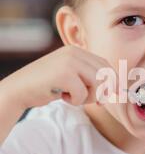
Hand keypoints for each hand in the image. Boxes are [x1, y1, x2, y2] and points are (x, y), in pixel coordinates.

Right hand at [2, 45, 117, 109]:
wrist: (19, 89)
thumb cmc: (46, 86)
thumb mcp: (70, 75)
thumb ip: (88, 77)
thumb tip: (115, 89)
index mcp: (77, 50)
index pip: (105, 64)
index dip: (113, 81)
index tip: (113, 95)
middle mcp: (74, 52)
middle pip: (105, 73)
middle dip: (104, 91)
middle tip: (97, 103)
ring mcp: (69, 62)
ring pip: (97, 83)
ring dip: (90, 97)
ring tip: (74, 98)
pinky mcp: (64, 74)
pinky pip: (83, 93)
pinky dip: (75, 101)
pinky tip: (62, 97)